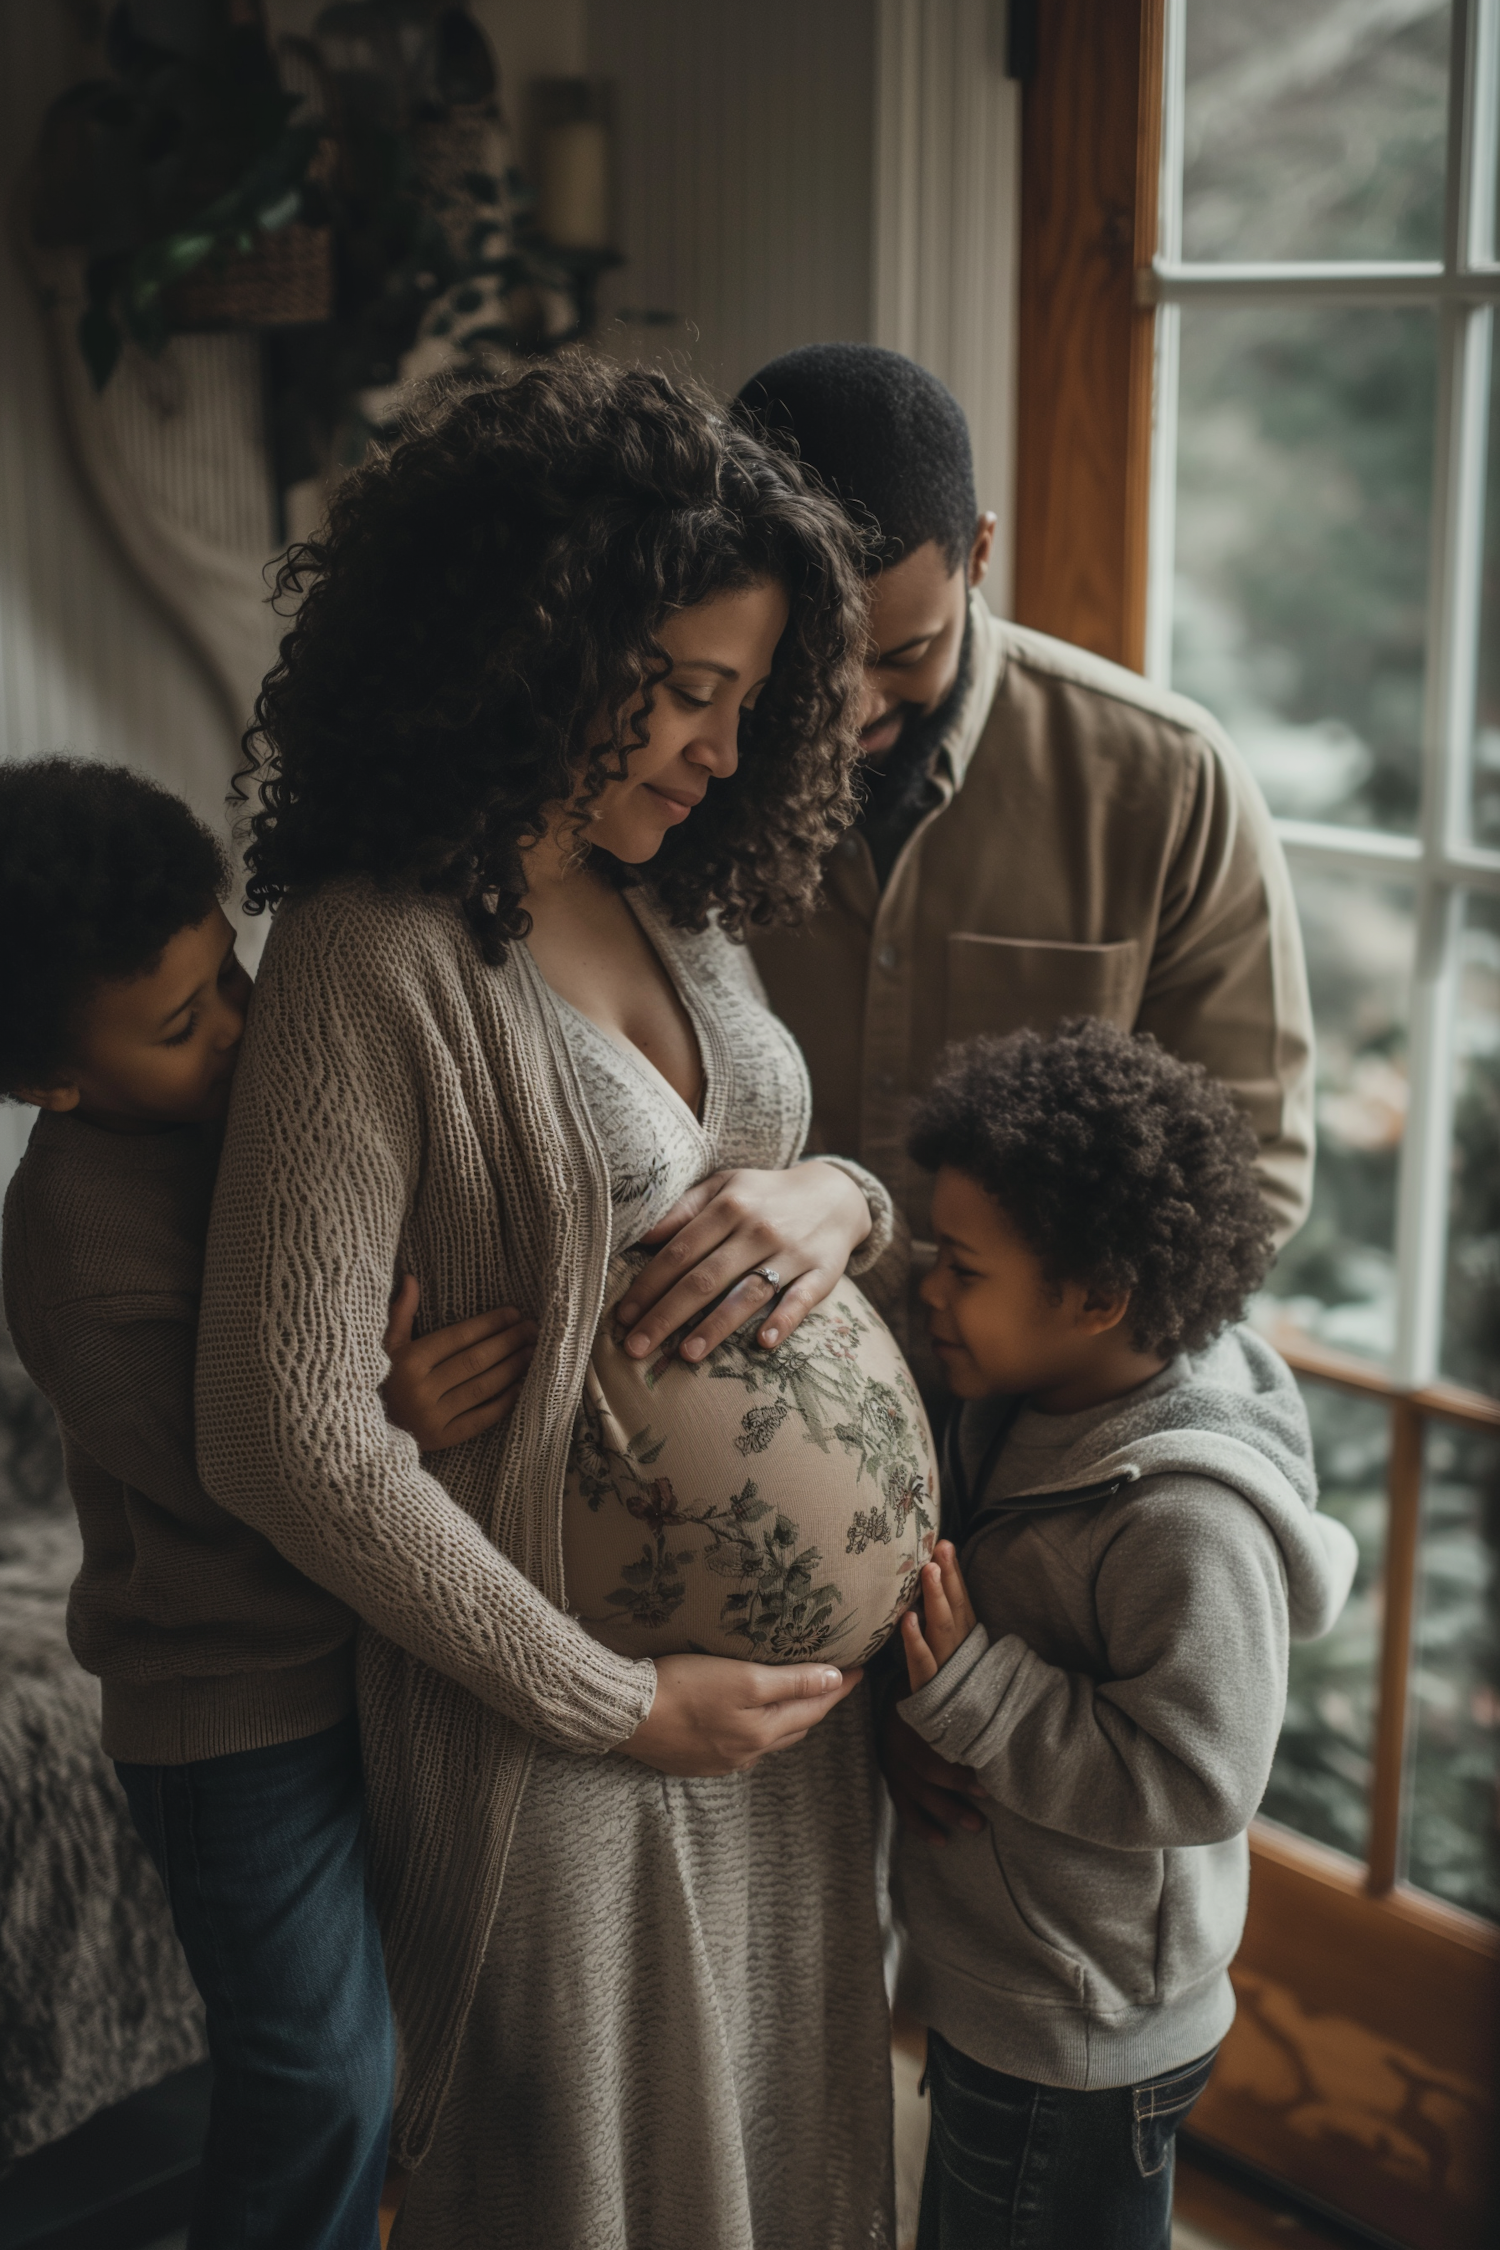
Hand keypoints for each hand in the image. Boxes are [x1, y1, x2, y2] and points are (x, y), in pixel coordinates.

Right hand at [382, 1276, 536, 1450]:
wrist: (366, 1431)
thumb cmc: (382, 1381)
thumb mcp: (387, 1346)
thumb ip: (401, 1313)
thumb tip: (411, 1278)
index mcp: (408, 1362)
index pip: (458, 1337)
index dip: (489, 1324)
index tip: (514, 1313)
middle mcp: (420, 1389)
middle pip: (475, 1361)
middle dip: (508, 1342)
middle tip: (534, 1329)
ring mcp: (432, 1417)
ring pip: (481, 1387)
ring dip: (512, 1368)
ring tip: (532, 1352)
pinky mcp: (442, 1439)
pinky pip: (480, 1419)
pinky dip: (503, 1402)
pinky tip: (521, 1387)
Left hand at [615, 1163, 871, 1364]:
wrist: (835, 1195)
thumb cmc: (763, 1196)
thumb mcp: (723, 1187)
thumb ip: (683, 1209)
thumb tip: (639, 1236)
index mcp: (728, 1206)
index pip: (679, 1251)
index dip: (648, 1285)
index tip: (622, 1316)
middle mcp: (758, 1229)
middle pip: (705, 1278)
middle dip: (666, 1315)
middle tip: (636, 1348)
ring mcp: (791, 1252)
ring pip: (748, 1293)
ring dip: (716, 1326)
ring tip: (686, 1355)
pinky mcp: (823, 1272)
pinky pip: (802, 1300)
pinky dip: (784, 1320)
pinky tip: (763, 1342)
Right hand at [619, 1654, 863, 1775]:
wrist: (625, 1715)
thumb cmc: (683, 1688)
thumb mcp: (743, 1678)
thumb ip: (791, 1681)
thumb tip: (834, 1681)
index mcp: (762, 1732)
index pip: (813, 1707)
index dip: (838, 1687)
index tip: (859, 1669)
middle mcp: (747, 1753)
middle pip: (796, 1726)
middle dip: (819, 1703)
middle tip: (836, 1681)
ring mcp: (721, 1761)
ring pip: (771, 1739)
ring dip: (791, 1719)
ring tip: (802, 1697)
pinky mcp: (698, 1760)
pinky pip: (743, 1748)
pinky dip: (760, 1731)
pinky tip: (754, 1721)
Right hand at [878, 1690, 985, 1845]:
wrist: (895, 1689)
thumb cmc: (926, 1684)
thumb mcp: (934, 1679)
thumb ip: (958, 1691)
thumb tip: (995, 1703)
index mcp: (911, 1715)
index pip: (935, 1743)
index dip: (959, 1765)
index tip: (988, 1779)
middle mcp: (897, 1740)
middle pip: (927, 1770)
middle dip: (959, 1789)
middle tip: (989, 1799)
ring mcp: (892, 1761)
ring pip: (918, 1792)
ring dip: (947, 1810)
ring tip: (977, 1824)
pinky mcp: (891, 1776)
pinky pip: (903, 1806)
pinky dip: (921, 1825)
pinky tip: (941, 1840)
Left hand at [901, 1542, 979, 1689]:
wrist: (960, 1727)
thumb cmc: (949, 1679)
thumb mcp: (951, 1647)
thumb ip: (944, 1618)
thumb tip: (927, 1582)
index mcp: (965, 1635)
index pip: (961, 1598)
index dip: (954, 1572)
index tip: (944, 1544)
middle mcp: (959, 1646)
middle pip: (955, 1606)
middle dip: (948, 1576)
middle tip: (940, 1548)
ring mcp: (945, 1664)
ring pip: (942, 1626)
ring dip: (935, 1598)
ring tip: (928, 1572)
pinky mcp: (929, 1683)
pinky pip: (922, 1659)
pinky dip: (915, 1639)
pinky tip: (908, 1619)